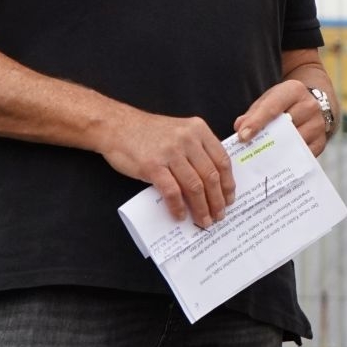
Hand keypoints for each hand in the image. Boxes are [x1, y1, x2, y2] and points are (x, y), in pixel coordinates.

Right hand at [99, 108, 234, 225]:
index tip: (230, 198)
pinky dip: (178, 207)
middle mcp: (187, 140)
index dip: (228, 183)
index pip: (222, 160)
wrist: (117, 126)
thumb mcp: (179, 131)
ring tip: (204, 220)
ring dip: (202, 207)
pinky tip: (180, 216)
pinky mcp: (153, 166)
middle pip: (210, 176)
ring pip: (194, 186)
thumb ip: (197, 149)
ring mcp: (170, 153)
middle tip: (219, 215)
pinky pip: (172, 191)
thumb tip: (211, 182)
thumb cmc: (148, 132)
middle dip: (217, 200)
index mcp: (198, 130)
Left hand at [235, 78, 330, 156]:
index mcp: (294, 90)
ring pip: (294, 142)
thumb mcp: (268, 100)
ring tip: (259, 160)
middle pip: (285, 126)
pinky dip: (288, 161)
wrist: (311, 104)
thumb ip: (253, 113)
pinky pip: (302, 155)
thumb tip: (239, 128)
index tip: (242, 136)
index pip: (273, 108)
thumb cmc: (284, 103)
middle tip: (248, 152)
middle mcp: (310, 106)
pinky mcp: (321, 142)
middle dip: (265, 140)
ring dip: (276, 152)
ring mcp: (318, 125)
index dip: (256, 122)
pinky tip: (275, 165)